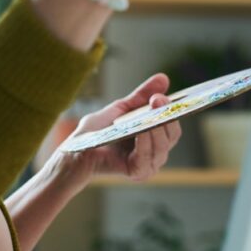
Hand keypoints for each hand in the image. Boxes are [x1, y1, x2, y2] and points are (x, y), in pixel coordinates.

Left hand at [49, 73, 181, 195]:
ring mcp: (148, 164)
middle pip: (172, 135)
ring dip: (157, 129)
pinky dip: (146, 144)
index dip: (172, 109)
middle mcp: (155, 152)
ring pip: (162, 147)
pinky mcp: (137, 173)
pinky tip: (142, 131)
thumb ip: (142, 95)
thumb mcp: (122, 107)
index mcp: (154, 137)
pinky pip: (147, 158)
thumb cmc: (99, 130)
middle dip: (166, 116)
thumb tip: (163, 77)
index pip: (172, 125)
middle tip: (158, 100)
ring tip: (152, 113)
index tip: (165, 95)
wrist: (77, 149)